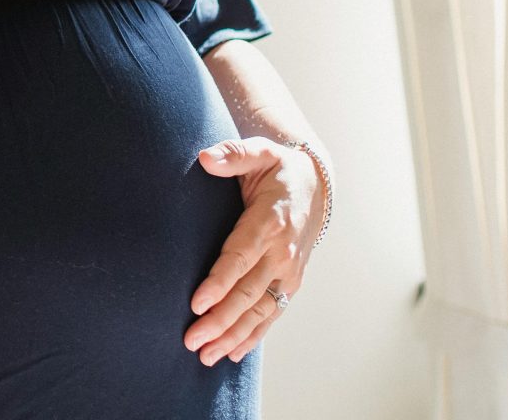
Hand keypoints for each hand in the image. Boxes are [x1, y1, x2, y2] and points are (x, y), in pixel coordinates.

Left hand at [183, 136, 324, 365]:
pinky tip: (232, 353)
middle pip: (247, 293)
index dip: (219, 283)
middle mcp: (282, 253)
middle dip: (219, 320)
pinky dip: (253, 335)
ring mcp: (288, 272)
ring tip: (205, 356)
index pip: (240, 257)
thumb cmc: (279, 168)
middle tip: (191, 340)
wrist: (316, 185)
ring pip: (259, 311)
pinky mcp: (290, 283)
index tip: (196, 304)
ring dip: (233, 335)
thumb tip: (205, 157)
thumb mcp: (259, 152)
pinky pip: (271, 314)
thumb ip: (233, 154)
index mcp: (270, 222)